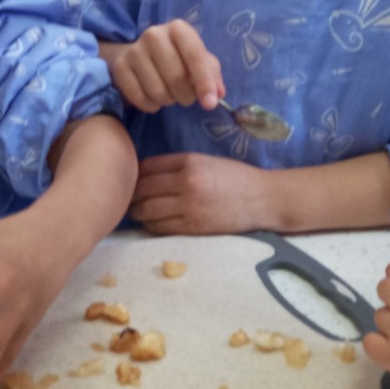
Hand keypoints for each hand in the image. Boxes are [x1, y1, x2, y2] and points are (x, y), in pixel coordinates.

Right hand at [110, 19, 222, 112]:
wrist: (140, 54)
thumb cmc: (176, 57)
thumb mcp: (198, 60)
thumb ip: (212, 75)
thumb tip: (217, 94)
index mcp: (178, 29)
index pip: (194, 55)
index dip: (204, 82)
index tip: (210, 104)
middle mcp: (154, 34)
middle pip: (176, 77)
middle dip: (186, 95)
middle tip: (186, 97)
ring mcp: (134, 50)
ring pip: (157, 90)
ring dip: (168, 101)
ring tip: (169, 94)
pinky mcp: (120, 67)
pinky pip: (139, 98)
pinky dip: (150, 105)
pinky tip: (153, 98)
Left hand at [131, 152, 275, 233]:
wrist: (263, 199)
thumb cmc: (235, 177)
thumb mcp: (206, 161)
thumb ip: (178, 165)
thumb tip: (145, 173)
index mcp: (189, 161)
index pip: (147, 167)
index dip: (133, 174)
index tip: (129, 179)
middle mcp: (186, 181)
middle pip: (143, 189)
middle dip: (131, 195)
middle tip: (127, 198)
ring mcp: (189, 205)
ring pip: (147, 210)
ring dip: (137, 212)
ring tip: (136, 212)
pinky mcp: (193, 226)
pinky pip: (160, 227)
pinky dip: (150, 225)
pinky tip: (151, 223)